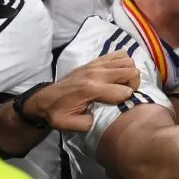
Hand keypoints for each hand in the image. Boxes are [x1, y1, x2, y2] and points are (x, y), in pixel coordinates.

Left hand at [25, 52, 139, 131]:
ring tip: (123, 83)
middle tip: (125, 93)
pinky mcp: (95, 61)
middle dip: (134, 84)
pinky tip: (117, 73)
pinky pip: (119, 54)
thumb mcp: (68, 125)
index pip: (125, 91)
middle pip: (131, 71)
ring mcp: (96, 64)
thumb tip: (108, 119)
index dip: (127, 99)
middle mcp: (96, 73)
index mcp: (91, 89)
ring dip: (130, 73)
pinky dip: (123, 62)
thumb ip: (89, 124)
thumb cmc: (57, 112)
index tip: (120, 105)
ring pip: (128, 60)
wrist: (44, 98)